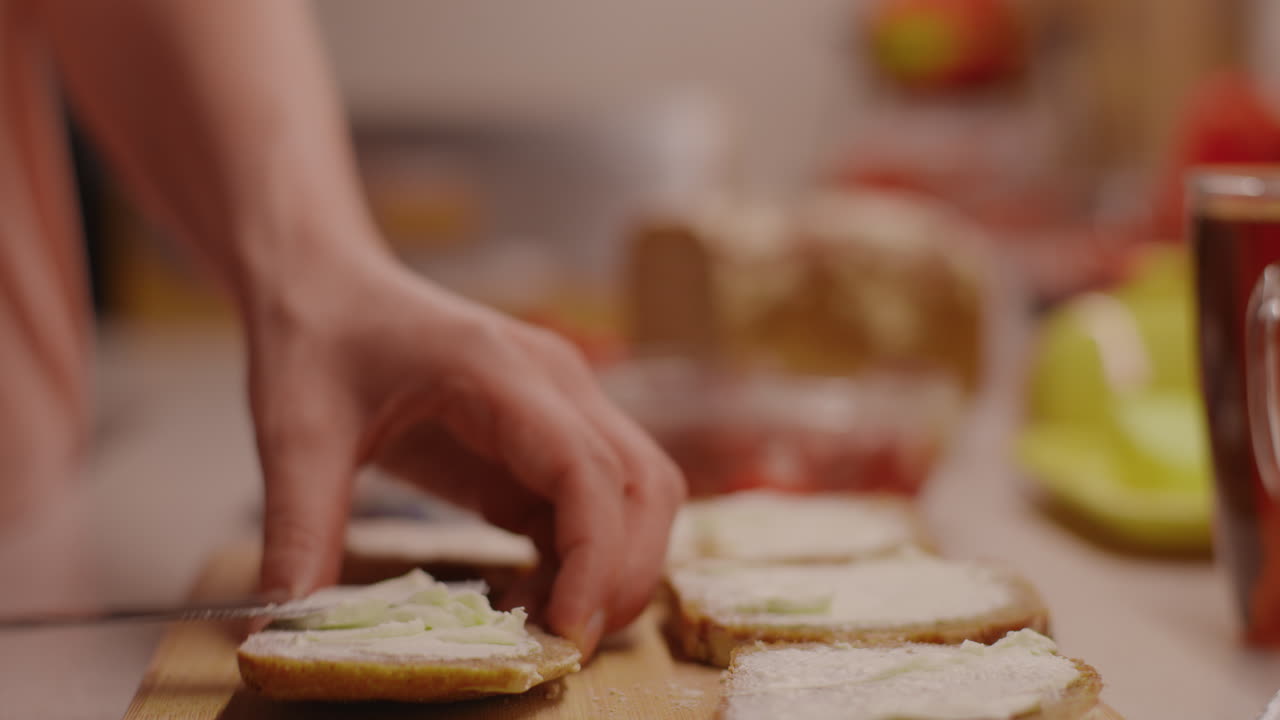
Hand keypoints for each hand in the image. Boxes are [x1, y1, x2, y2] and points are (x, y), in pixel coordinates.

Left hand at [246, 258, 684, 656]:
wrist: (327, 286)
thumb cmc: (319, 338)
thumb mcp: (296, 434)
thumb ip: (299, 529)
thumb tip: (280, 628)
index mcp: (500, 371)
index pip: (585, 467)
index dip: (595, 554)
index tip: (565, 628)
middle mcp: (555, 384)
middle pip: (643, 485)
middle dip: (623, 574)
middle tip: (563, 646)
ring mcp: (561, 409)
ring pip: (637, 496)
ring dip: (613, 569)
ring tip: (544, 629)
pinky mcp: (544, 442)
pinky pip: (592, 507)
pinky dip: (578, 562)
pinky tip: (523, 598)